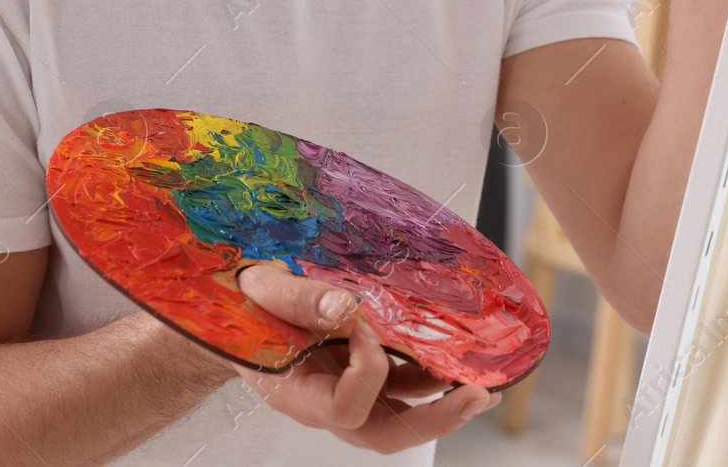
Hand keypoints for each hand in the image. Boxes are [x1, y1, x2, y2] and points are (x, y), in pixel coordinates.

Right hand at [227, 263, 501, 453]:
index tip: (365, 328)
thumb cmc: (246, 307)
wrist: (242, 309)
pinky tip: (461, 359)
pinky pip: (406, 384)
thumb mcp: (264, 293)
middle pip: (386, 433)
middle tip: (474, 396)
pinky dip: (435, 375)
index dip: (366, 372)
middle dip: (435, 419)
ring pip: (403, 413)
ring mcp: (353, 391)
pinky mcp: (369, 374)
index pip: (344, 408)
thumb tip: (346, 308)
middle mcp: (330, 402)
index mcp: (298, 394)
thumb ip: (299, 300)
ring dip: (446, 401)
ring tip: (486, 383)